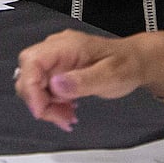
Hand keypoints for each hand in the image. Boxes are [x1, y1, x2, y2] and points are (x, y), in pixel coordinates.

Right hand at [15, 29, 155, 131]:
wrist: (135, 61)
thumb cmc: (126, 64)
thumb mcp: (110, 75)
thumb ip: (82, 80)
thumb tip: (56, 84)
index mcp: (67, 45)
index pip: (32, 61)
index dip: (31, 88)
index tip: (41, 110)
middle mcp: (56, 49)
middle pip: (28, 74)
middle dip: (39, 101)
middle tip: (61, 117)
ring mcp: (56, 59)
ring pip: (34, 85)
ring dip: (47, 106)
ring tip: (68, 117)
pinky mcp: (58, 70)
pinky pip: (44, 89)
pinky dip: (52, 104)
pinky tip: (67, 111)